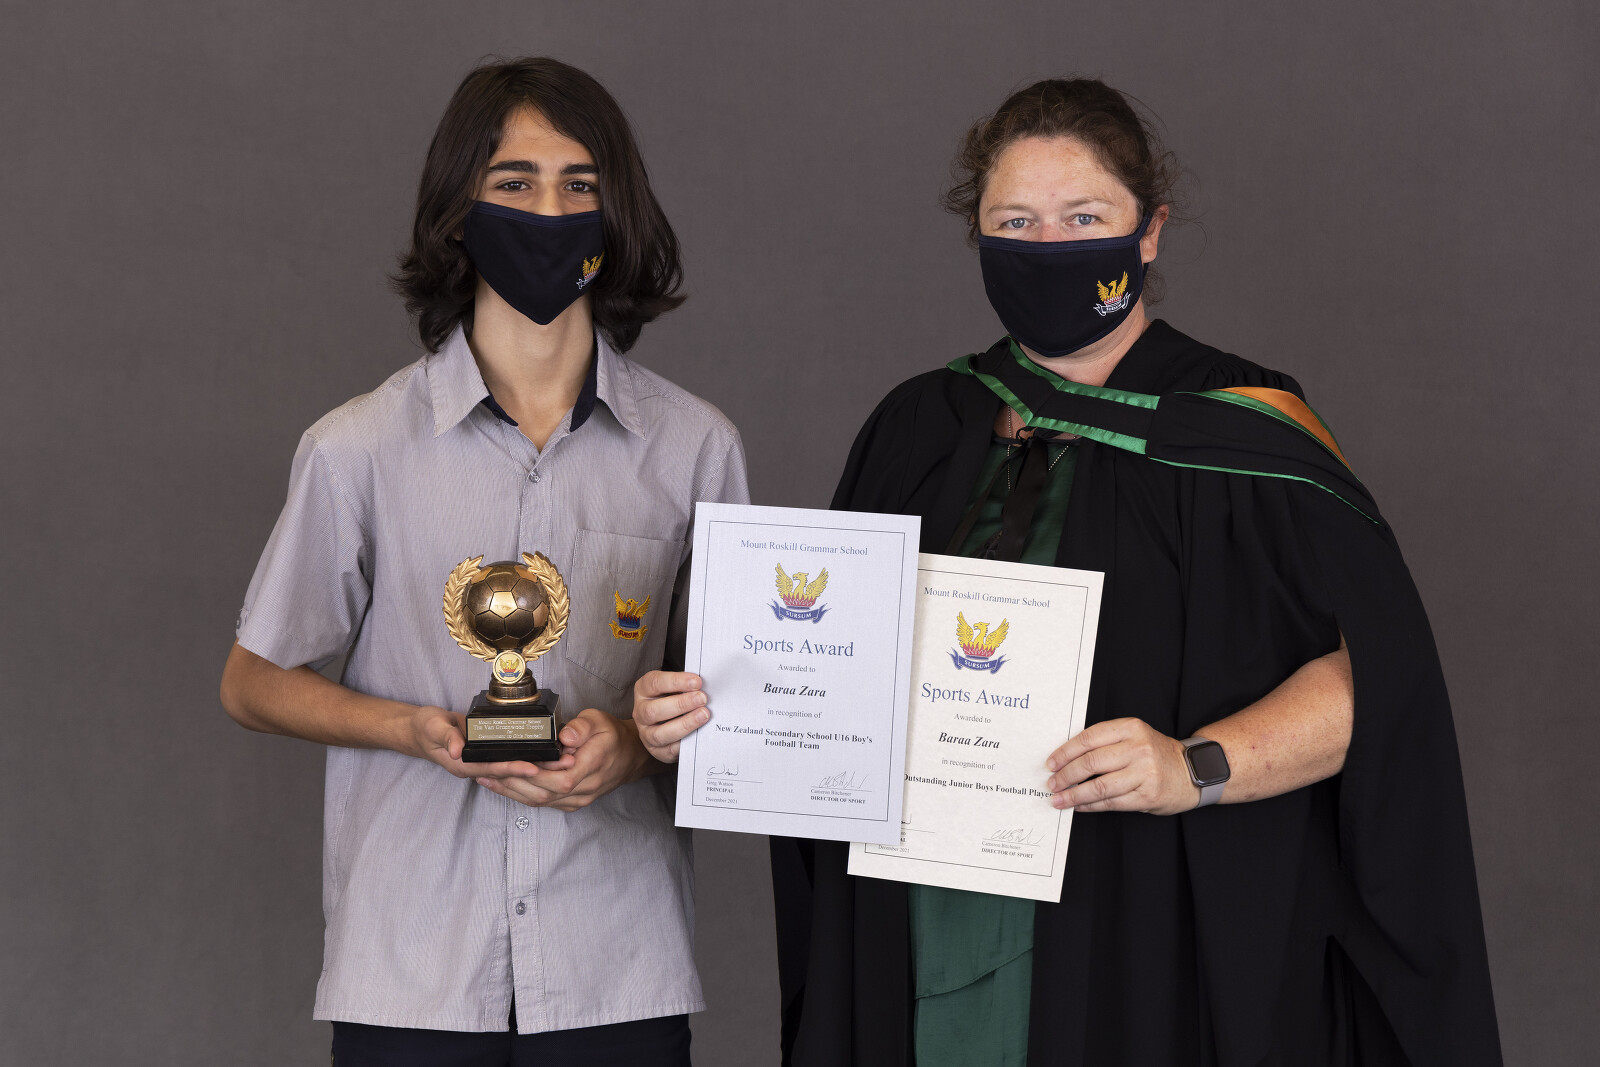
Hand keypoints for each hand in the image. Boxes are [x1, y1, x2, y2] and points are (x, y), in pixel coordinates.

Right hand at [408, 704, 562, 782]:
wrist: (424, 730)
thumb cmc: (427, 728)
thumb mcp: (433, 727)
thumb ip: (445, 737)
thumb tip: (456, 751)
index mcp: (465, 765)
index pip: (494, 769)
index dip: (513, 768)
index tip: (533, 767)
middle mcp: (478, 767)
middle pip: (511, 773)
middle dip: (537, 771)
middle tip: (563, 765)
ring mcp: (485, 763)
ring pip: (516, 769)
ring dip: (540, 767)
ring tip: (565, 762)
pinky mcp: (491, 755)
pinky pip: (513, 760)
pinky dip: (531, 758)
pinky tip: (549, 755)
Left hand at [472, 708, 651, 811]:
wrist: (629, 756)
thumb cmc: (611, 736)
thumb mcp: (599, 720)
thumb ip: (582, 726)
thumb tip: (565, 736)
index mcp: (593, 765)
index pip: (561, 779)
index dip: (535, 775)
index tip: (511, 764)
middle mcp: (586, 787)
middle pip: (544, 794)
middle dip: (513, 783)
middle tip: (487, 770)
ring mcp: (579, 799)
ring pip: (541, 801)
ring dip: (512, 791)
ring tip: (487, 778)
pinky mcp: (572, 802)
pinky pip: (544, 803)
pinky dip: (521, 795)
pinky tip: (503, 785)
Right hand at [631, 670, 710, 762]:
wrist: (665, 723)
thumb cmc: (673, 699)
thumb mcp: (675, 687)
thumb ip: (686, 686)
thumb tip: (706, 686)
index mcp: (643, 690)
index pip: (654, 683)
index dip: (676, 681)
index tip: (697, 681)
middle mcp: (640, 712)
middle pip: (653, 710)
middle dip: (681, 704)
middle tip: (702, 699)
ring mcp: (646, 734)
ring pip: (659, 734)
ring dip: (684, 724)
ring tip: (703, 715)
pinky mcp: (657, 751)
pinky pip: (670, 750)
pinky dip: (685, 742)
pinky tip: (698, 734)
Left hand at [1045, 717, 1198, 814]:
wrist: (1192, 771)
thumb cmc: (1155, 753)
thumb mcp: (1134, 736)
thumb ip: (1105, 742)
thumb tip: (1066, 759)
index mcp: (1131, 728)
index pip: (1088, 739)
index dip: (1064, 752)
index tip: (1051, 763)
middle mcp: (1138, 748)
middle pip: (1090, 763)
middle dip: (1065, 776)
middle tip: (1052, 784)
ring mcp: (1144, 773)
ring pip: (1098, 786)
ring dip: (1073, 795)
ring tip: (1059, 799)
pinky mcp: (1147, 796)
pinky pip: (1110, 803)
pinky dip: (1090, 806)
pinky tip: (1079, 806)